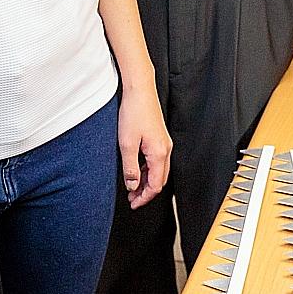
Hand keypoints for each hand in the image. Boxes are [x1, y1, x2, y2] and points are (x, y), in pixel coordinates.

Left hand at [117, 86, 171, 208]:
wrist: (139, 90)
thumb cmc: (134, 112)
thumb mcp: (127, 143)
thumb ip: (130, 168)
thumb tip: (132, 185)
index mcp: (160, 153)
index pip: (155, 185)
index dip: (144, 197)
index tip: (133, 203)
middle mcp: (166, 149)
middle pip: (159, 180)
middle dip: (146, 192)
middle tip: (132, 198)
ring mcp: (164, 143)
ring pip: (158, 170)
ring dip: (146, 181)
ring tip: (131, 186)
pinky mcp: (159, 138)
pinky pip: (156, 160)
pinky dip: (147, 170)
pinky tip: (136, 169)